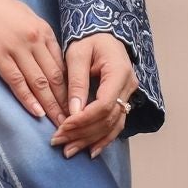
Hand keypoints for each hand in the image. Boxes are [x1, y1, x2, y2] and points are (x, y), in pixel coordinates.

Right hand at [0, 0, 67, 123]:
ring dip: (50, 105)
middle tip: (73, 121)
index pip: (62, 65)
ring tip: (58, 123)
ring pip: (38, 82)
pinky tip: (36, 112)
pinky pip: (16, 80)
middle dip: (64, 101)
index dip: (70, 88)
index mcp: (43, 30)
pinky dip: (27, 98)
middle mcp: (34, 39)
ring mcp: (16, 47)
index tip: (75, 104)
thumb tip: (47, 59)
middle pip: (54, 77)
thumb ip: (37, 37)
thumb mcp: (24, 16)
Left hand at [49, 32, 135, 159]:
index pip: (104, 104)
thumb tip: (73, 112)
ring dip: (90, 140)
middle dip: (82, 133)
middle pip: (108, 119)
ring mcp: (128, 95)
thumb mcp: (77, 54)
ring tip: (69, 151)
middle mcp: (128, 86)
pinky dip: (103, 139)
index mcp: (119, 72)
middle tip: (58, 141)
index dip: (84, 119)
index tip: (63, 126)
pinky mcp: (123, 102)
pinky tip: (90, 151)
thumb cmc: (89, 40)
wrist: (103, 36)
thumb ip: (76, 82)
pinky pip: (116, 125)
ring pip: (112, 126)